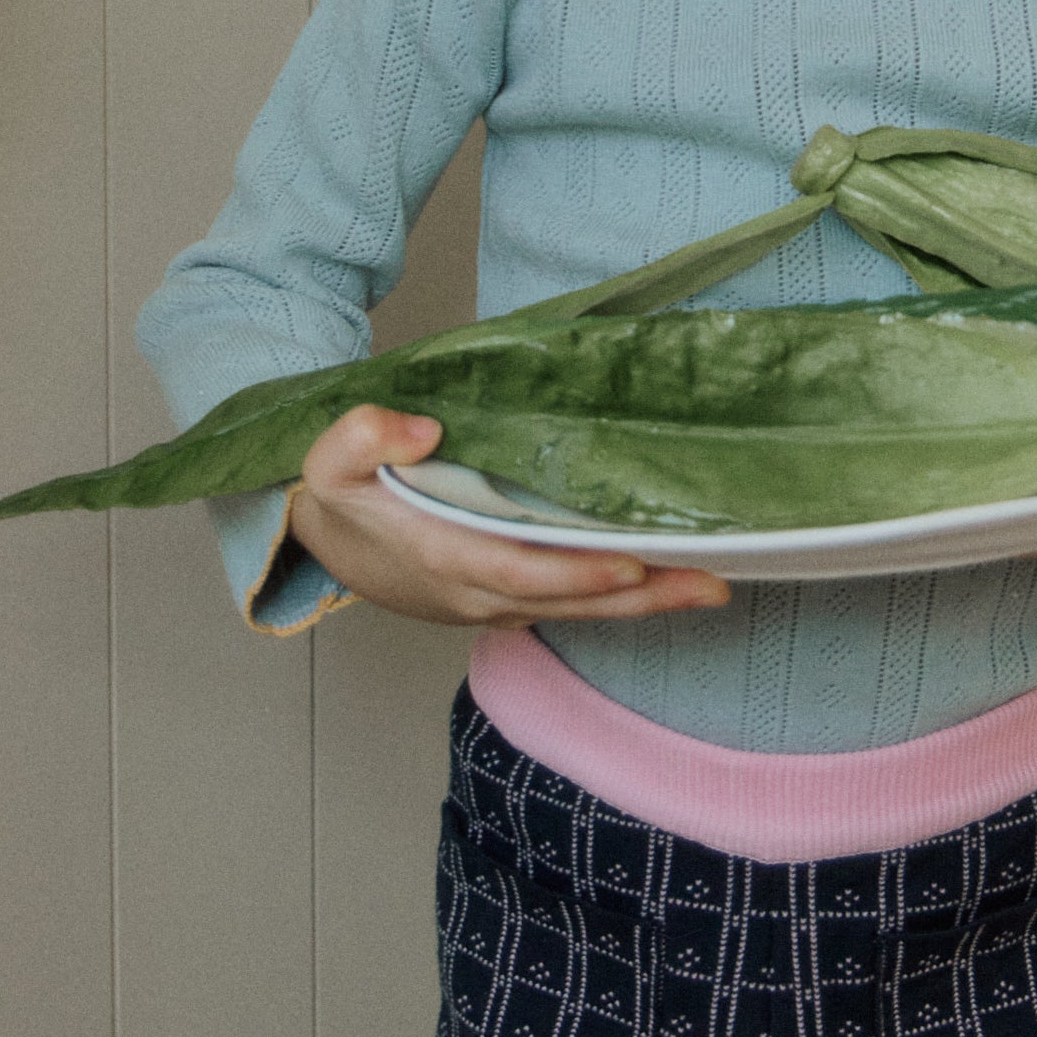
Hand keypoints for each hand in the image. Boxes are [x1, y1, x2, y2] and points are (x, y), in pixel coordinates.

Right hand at [287, 404, 732, 627]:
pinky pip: (569, 606)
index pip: (519, 569)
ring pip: (578, 610)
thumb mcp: (329, 458)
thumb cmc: (340, 498)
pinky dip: (618, 600)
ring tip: (713, 587)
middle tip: (713, 583)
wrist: (323, 546)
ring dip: (646, 603)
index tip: (632, 562)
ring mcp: (493, 602)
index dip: (577, 572)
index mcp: (442, 554)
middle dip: (643, 595)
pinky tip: (665, 584)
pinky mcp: (504, 600)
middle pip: (569, 600)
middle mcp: (477, 589)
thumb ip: (365, 435)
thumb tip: (421, 427)